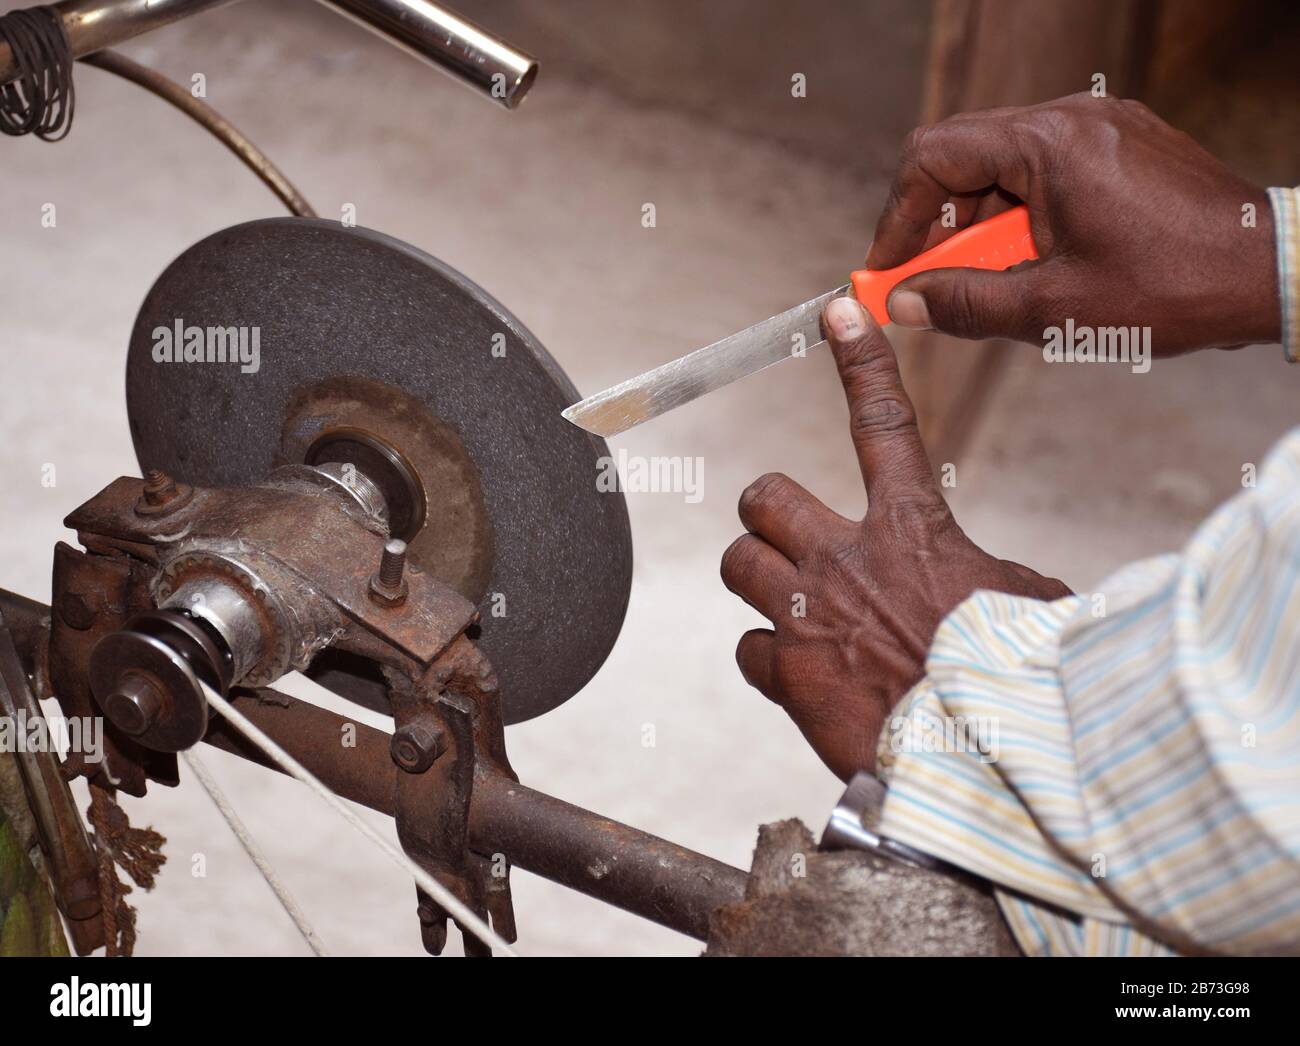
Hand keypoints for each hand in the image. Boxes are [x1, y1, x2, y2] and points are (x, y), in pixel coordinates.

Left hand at [721, 297, 1070, 780]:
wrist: (978, 755)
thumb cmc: (1012, 681)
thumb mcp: (1027, 604)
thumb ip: (995, 578)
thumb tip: (997, 586)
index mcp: (915, 528)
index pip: (885, 422)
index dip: (860, 361)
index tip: (837, 315)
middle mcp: (848, 558)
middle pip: (763, 496)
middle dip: (767, 512)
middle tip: (786, 535)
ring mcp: (809, 612)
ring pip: (737, 563)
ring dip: (757, 580)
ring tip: (789, 608)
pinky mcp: (787, 671)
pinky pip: (747, 650)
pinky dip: (768, 662)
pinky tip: (802, 680)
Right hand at [871, 93, 1278, 355]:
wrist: (1268, 273)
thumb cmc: (1172, 287)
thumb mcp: (1051, 309)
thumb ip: (964, 303)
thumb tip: (904, 303)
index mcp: (1047, 143)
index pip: (933, 156)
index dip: (898, 216)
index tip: (888, 268)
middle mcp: (1071, 118)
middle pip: (965, 158)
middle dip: (938, 227)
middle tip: (930, 286)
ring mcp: (1100, 126)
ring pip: (1004, 168)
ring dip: (981, 227)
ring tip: (993, 286)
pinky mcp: (1122, 145)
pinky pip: (1046, 171)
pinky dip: (1022, 216)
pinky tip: (1035, 265)